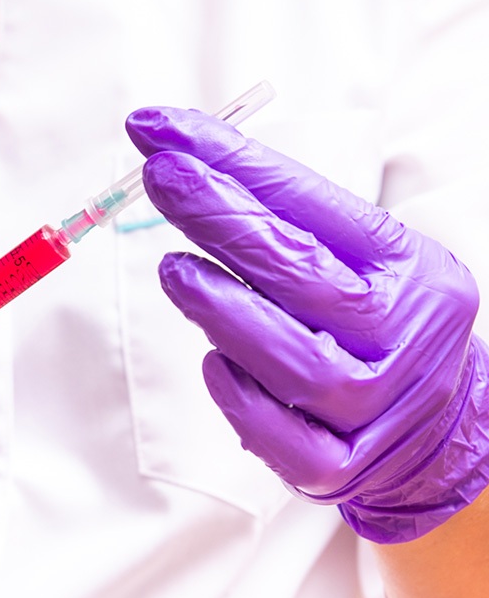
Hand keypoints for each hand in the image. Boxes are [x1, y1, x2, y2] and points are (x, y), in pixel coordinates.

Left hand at [126, 108, 488, 542]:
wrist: (437, 427)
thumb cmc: (376, 326)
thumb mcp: (362, 260)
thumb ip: (288, 223)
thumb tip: (186, 166)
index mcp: (406, 268)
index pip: (310, 202)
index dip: (229, 161)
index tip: (160, 131)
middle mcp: (400, 334)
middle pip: (301, 272)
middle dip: (219, 216)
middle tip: (160, 175)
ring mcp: (375, 407)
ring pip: (295, 362)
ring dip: (223, 311)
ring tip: (173, 271)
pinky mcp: (342, 467)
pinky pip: (285, 440)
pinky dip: (242, 402)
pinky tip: (213, 363)